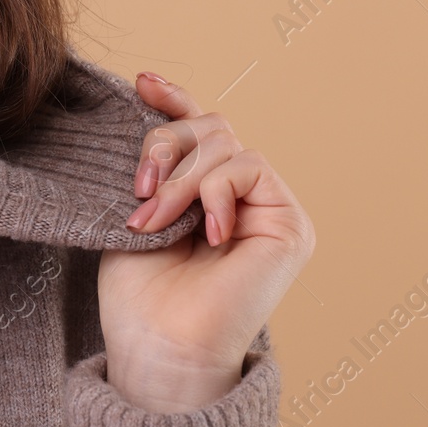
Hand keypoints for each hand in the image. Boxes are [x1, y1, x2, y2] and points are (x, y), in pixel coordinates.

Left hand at [97, 71, 314, 412]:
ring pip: (226, 142)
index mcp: (204, 190)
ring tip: (153, 221)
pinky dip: (216, 191)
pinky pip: (249, 167)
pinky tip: (207, 233)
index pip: (198, 126)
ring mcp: (268, 208)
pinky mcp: (291, 223)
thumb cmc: (139, 290)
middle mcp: (242, 194)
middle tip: (138, 191)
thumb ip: (156, 158)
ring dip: (180, 178)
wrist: (158, 344)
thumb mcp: (136, 205)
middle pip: (211, 125)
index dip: (173, 99)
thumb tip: (148, 88)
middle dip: (165, 146)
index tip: (142, 82)